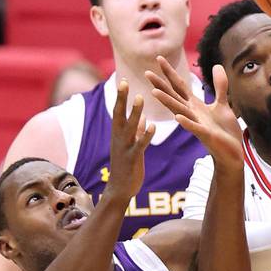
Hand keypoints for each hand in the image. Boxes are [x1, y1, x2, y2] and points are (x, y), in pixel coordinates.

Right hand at [107, 80, 155, 199]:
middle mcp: (118, 138)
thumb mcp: (130, 145)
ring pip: (129, 127)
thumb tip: (141, 117)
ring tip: (141, 97)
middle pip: (119, 115)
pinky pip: (140, 144)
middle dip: (121, 98)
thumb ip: (136, 131)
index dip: (120, 96)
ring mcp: (125, 148)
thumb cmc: (126, 166)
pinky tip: (152, 125)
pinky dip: (145, 134)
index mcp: (118, 134)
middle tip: (124, 82)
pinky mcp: (132, 158)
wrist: (120, 190)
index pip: (118, 111)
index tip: (122, 80)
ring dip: (135, 112)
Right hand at [146, 56, 243, 171]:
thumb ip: (219, 86)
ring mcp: (197, 124)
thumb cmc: (224, 131)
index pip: (179, 86)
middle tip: (147, 73)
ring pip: (179, 111)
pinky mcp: (206, 135)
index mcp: (194, 106)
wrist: (232, 153)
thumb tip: (217, 65)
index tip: (158, 58)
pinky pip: (194, 128)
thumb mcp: (222, 104)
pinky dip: (186, 122)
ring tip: (154, 92)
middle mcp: (192, 114)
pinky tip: (177, 117)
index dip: (169, 72)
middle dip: (161, 84)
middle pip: (173, 96)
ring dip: (167, 102)